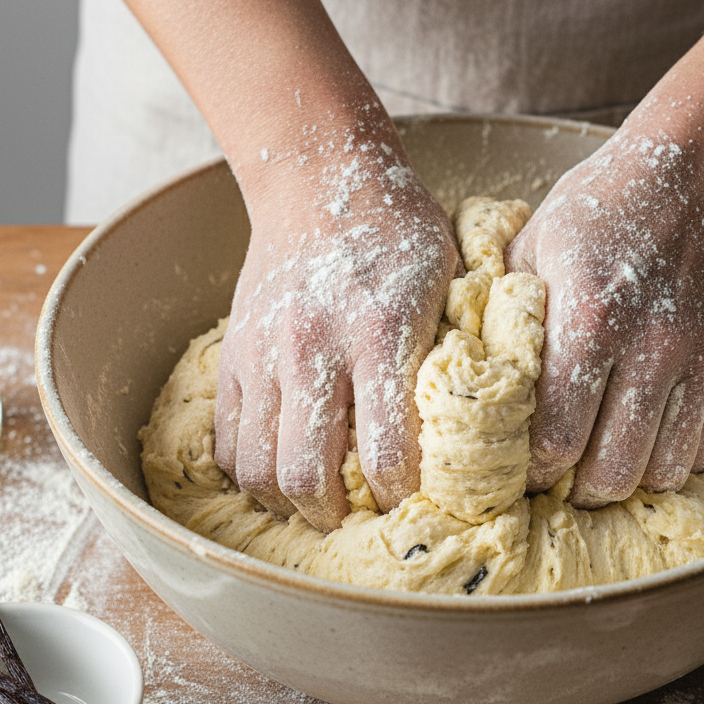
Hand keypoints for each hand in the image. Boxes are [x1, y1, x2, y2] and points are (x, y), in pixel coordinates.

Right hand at [214, 136, 461, 531]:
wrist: (321, 181)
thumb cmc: (400, 234)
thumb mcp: (449, 282)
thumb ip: (455, 352)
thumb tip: (476, 426)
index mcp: (380, 335)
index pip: (384, 453)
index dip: (400, 495)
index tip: (415, 501)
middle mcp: (316, 350)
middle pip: (306, 475)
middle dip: (333, 517)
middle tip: (355, 522)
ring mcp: (267, 354)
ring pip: (258, 466)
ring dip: (286, 501)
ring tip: (315, 504)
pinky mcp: (236, 355)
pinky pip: (227, 438)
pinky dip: (249, 469)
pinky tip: (278, 468)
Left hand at [505, 122, 703, 507]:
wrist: (692, 173)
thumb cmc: (597, 210)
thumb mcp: (530, 246)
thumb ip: (500, 315)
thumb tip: (463, 376)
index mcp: (588, 319)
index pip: (556, 437)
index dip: (533, 468)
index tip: (519, 468)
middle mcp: (649, 347)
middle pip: (612, 469)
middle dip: (577, 492)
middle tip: (559, 484)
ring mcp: (698, 358)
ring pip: (664, 468)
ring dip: (628, 483)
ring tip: (601, 470)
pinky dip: (675, 461)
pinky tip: (646, 446)